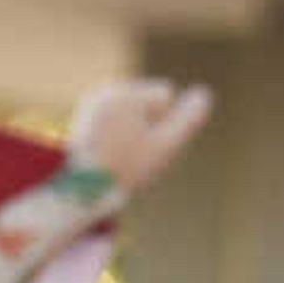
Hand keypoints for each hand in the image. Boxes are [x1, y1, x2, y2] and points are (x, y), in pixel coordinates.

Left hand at [64, 78, 214, 200]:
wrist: (80, 192)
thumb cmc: (126, 169)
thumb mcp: (166, 145)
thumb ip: (189, 118)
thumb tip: (202, 93)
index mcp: (125, 93)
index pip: (165, 94)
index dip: (164, 122)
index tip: (142, 143)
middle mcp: (106, 90)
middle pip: (147, 102)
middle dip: (146, 125)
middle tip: (127, 152)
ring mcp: (92, 102)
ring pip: (132, 112)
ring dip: (132, 130)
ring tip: (115, 153)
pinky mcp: (84, 116)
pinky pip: (116, 120)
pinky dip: (115, 134)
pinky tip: (104, 151)